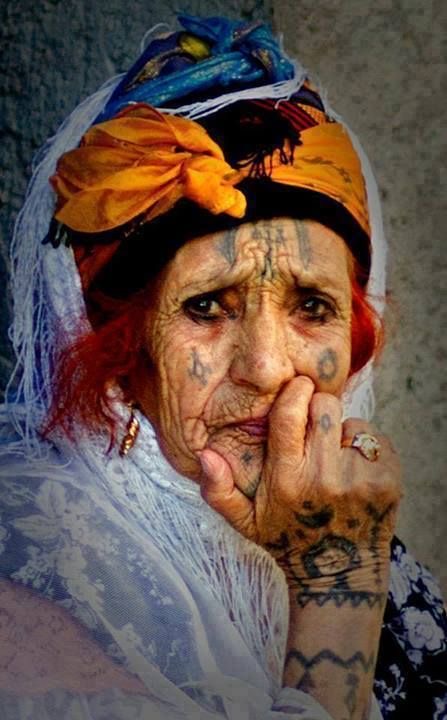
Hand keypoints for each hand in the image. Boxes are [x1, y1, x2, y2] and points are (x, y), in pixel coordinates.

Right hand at [199, 376, 401, 590]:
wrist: (340, 573)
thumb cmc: (288, 538)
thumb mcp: (245, 521)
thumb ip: (218, 490)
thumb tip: (206, 454)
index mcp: (287, 481)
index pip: (290, 415)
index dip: (294, 392)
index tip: (297, 387)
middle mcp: (324, 478)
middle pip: (325, 406)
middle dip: (318, 408)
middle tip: (314, 429)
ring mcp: (360, 479)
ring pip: (351, 422)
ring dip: (342, 434)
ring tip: (333, 461)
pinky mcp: (389, 481)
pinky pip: (376, 439)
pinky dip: (366, 448)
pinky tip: (355, 471)